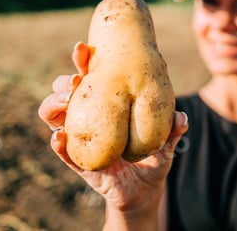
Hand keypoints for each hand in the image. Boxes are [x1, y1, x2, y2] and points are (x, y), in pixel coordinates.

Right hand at [38, 42, 187, 216]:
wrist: (146, 189)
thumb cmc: (154, 155)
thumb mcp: (166, 141)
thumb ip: (173, 129)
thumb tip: (181, 117)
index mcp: (108, 103)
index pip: (92, 77)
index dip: (84, 61)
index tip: (82, 48)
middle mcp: (90, 117)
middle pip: (66, 92)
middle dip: (64, 81)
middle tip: (75, 79)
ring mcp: (82, 138)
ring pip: (55, 117)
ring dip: (55, 106)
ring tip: (66, 99)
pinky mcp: (80, 163)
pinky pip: (64, 152)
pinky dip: (59, 144)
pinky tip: (58, 137)